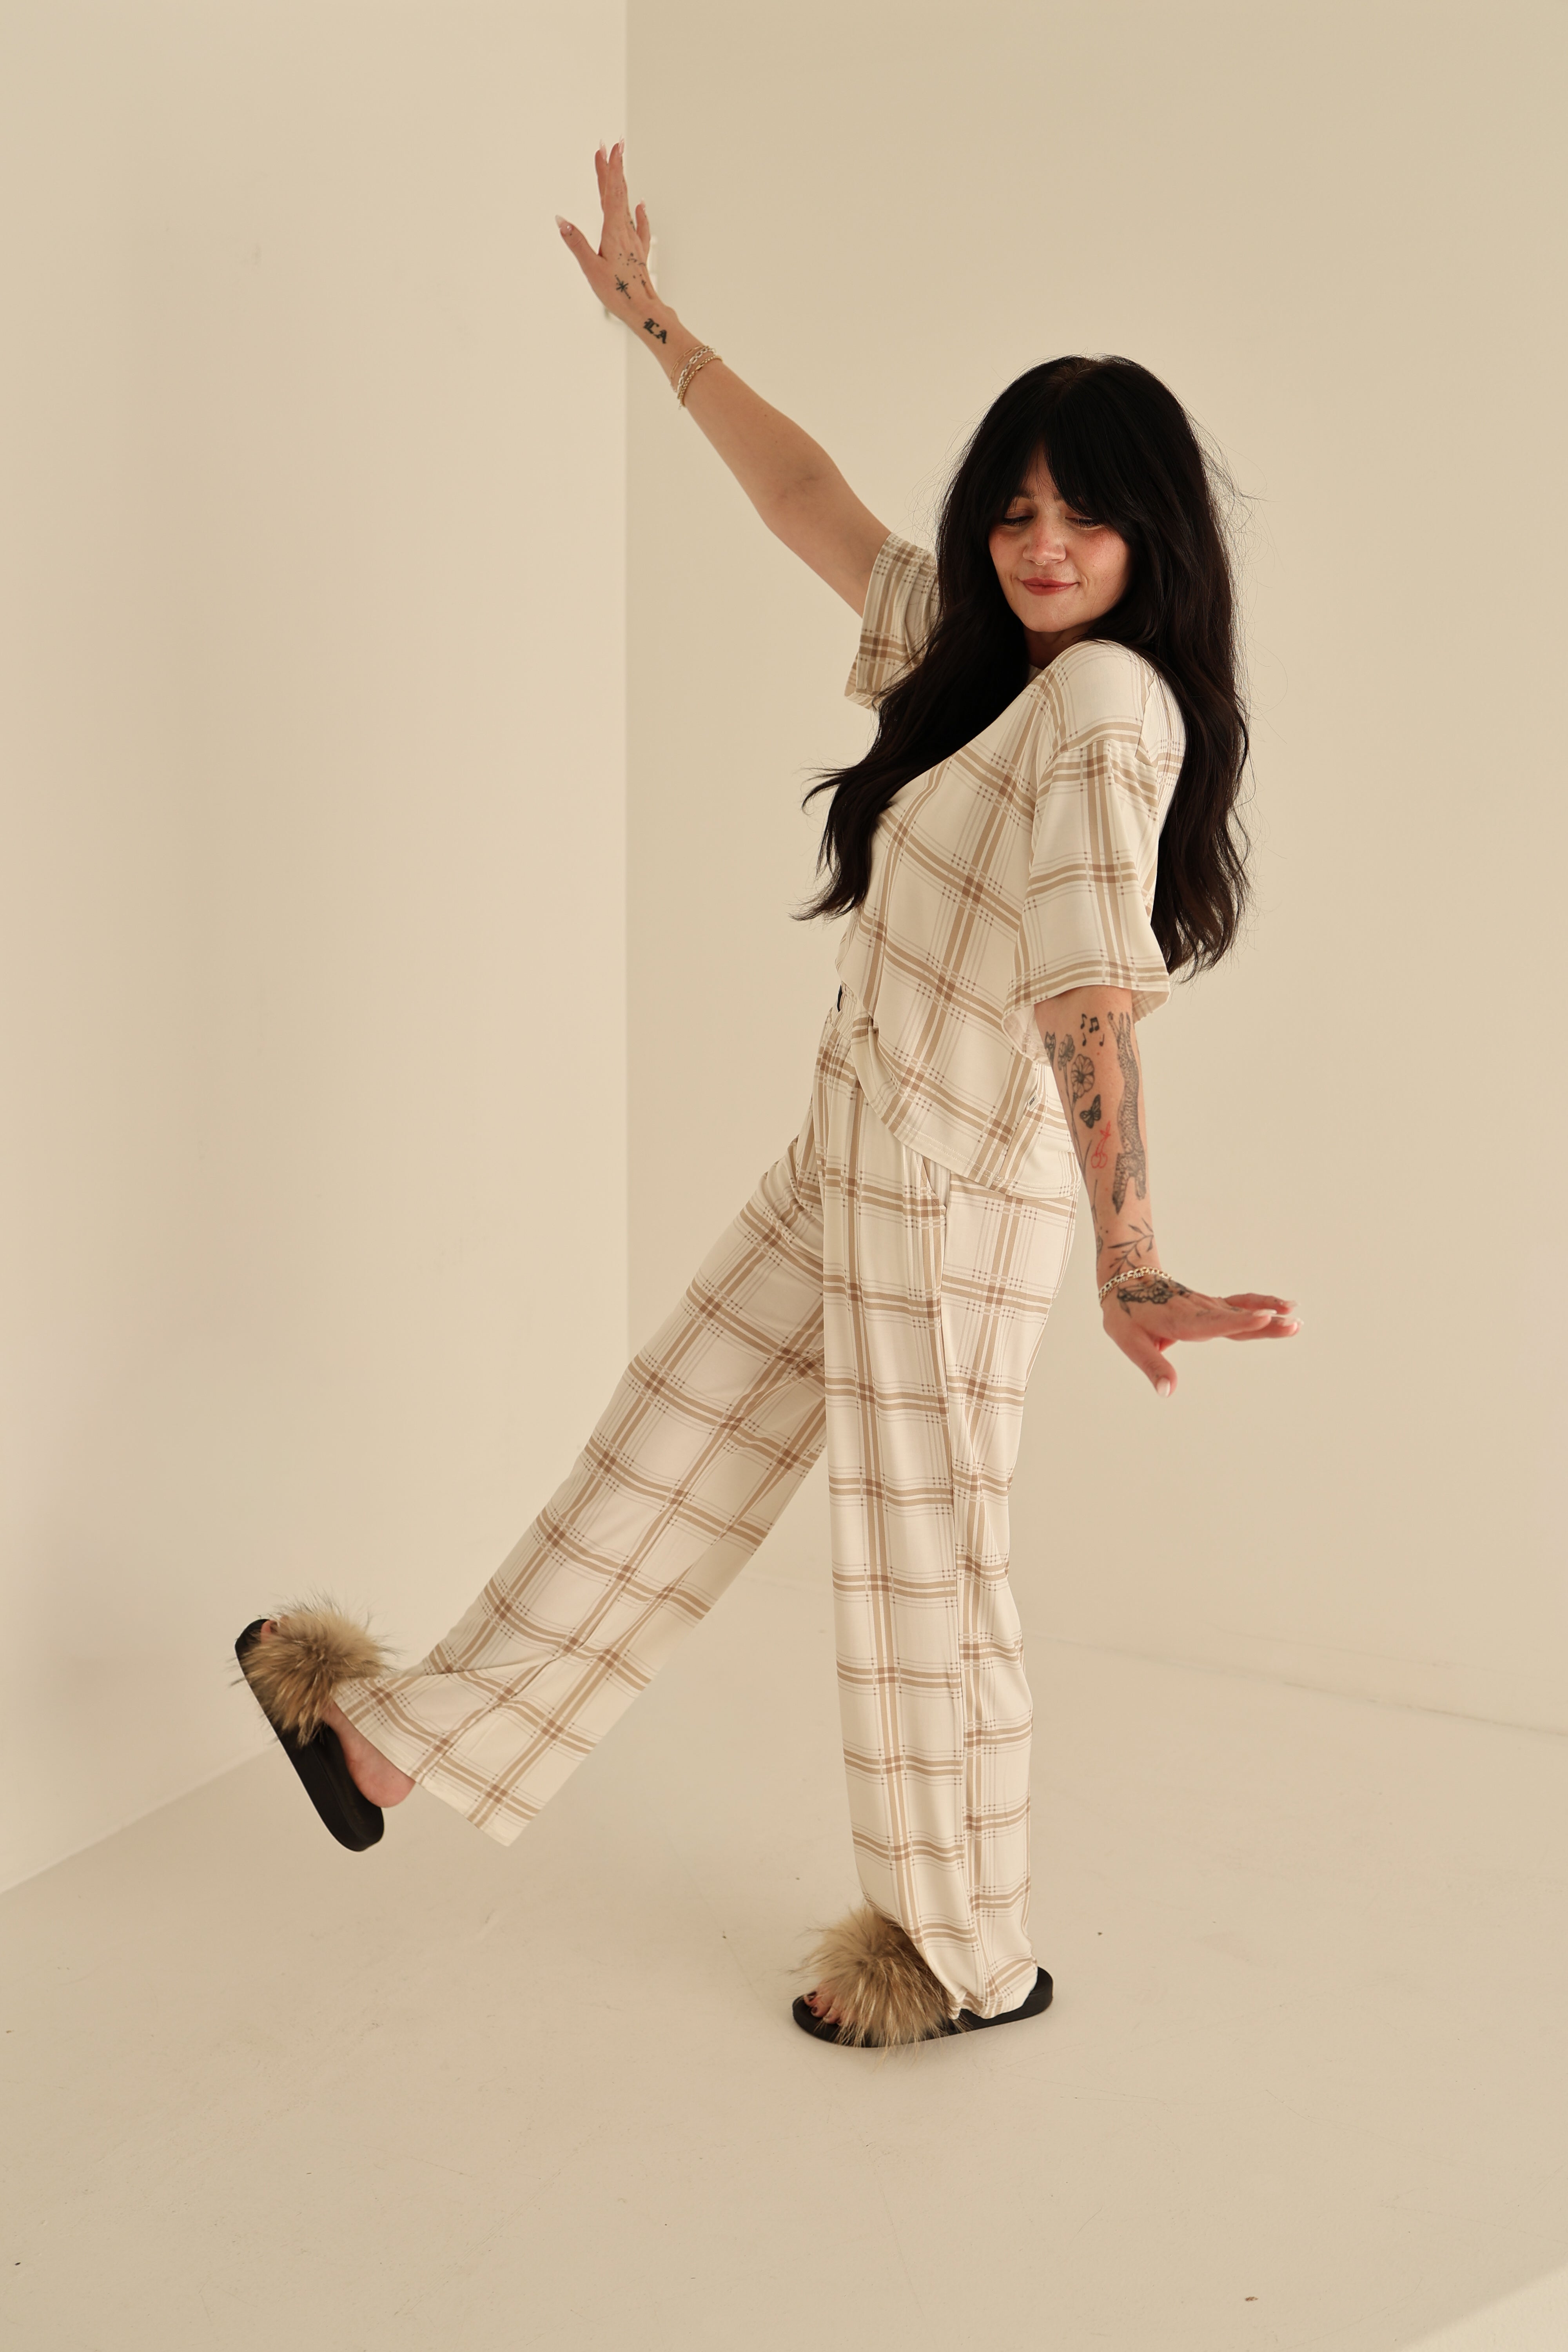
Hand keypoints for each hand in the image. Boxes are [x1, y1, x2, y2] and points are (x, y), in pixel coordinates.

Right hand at [555, 142, 678, 366]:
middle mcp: (625, 231)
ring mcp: (633, 241)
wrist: (645, 311)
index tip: (610, 147)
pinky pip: (638, 226)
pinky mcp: (638, 252)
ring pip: (626, 206)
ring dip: (620, 185)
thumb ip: (576, 243)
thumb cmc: (617, 293)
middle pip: (618, 194)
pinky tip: (640, 204)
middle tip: (610, 145)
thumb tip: (560, 220)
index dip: (610, 169)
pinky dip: (638, 212)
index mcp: (613, 232)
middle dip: (613, 168)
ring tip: (616, 166)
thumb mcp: (591, 269)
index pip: (611, 193)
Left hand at [1099, 1274, 1298, 1397]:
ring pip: (1242, 1310)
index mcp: (1181, 1321)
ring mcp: (1208, 1306)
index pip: (1214, 1322)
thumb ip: (1152, 1365)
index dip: (1239, 1321)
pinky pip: (1240, 1305)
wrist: (1126, 1282)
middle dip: (1264, 1322)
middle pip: (1236, 1317)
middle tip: (1293, 1323)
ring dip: (1270, 1313)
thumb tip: (1167, 1392)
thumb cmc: (1126, 1314)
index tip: (1263, 1318)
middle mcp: (1199, 1312)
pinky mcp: (1212, 1305)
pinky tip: (1284, 1307)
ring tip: (1296, 1318)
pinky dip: (1262, 1304)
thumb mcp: (1130, 1341)